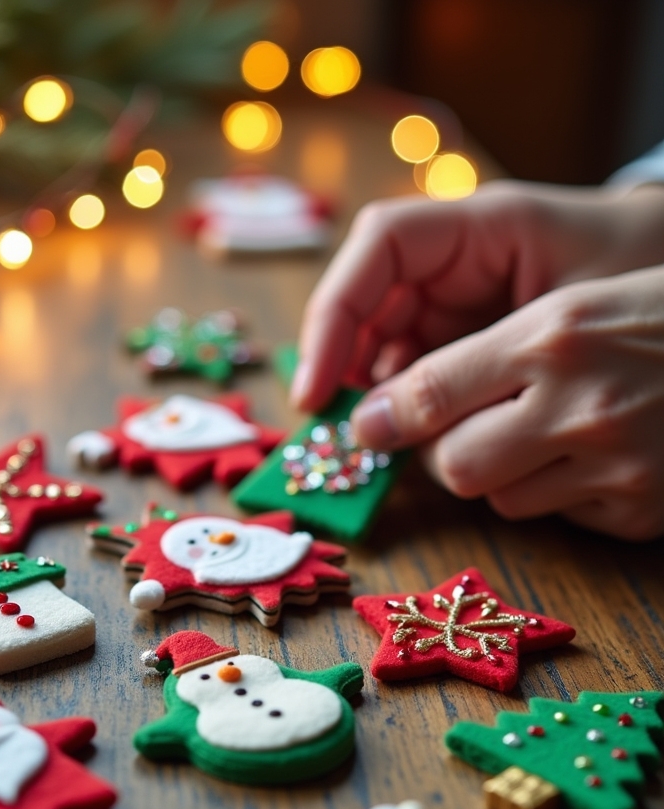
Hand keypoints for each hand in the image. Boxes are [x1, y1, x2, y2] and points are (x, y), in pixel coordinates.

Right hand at [293, 181, 663, 412]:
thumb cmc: (633, 276)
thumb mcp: (563, 321)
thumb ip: (475, 364)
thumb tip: (384, 420)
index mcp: (479, 227)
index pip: (380, 246)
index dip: (334, 312)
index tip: (317, 385)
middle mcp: (453, 263)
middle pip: (366, 306)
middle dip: (342, 367)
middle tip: (341, 430)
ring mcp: (454, 303)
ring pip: (382, 347)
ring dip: (373, 395)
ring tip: (381, 441)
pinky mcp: (462, 343)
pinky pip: (413, 375)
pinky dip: (405, 410)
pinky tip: (412, 438)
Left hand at [355, 265, 663, 538]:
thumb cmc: (658, 319)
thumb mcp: (573, 307)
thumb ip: (484, 354)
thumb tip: (392, 410)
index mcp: (558, 336)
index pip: (435, 391)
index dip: (387, 414)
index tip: (363, 425)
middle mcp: (583, 406)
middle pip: (456, 465)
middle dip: (442, 453)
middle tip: (455, 431)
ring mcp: (618, 468)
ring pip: (502, 499)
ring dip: (500, 475)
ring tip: (541, 434)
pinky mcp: (639, 513)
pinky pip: (558, 518)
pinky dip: (556, 495)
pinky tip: (592, 459)